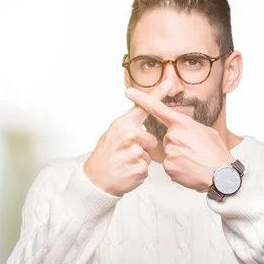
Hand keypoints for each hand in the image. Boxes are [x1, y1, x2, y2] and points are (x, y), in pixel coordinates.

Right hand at [83, 80, 172, 195]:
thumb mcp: (113, 134)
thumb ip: (129, 125)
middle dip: (144, 149)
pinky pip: (147, 169)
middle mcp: (129, 136)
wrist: (95, 180)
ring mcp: (134, 152)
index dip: (157, 94)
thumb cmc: (105, 156)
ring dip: (140, 161)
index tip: (168, 83)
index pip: (142, 107)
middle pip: (152, 140)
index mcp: (122, 125)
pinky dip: (138, 172)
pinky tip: (126, 172)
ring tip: (125, 163)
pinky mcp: (138, 169)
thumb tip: (143, 114)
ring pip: (149, 156)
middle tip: (126, 153)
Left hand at [124, 86, 234, 192]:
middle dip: (178, 143)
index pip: (158, 108)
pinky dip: (178, 168)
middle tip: (194, 151)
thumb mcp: (207, 132)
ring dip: (179, 156)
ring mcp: (170, 152)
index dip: (142, 99)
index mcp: (183, 124)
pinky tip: (190, 169)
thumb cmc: (217, 153)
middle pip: (168, 137)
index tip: (129, 92)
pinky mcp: (168, 167)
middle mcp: (174, 136)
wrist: (222, 175)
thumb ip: (191, 127)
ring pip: (169, 152)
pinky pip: (169, 165)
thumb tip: (185, 130)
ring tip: (194, 161)